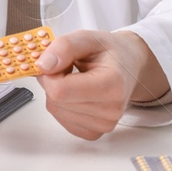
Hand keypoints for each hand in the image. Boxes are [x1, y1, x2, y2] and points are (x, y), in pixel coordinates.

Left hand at [35, 29, 166, 139]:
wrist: (128, 66)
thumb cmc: (109, 52)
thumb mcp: (87, 37)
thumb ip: (64, 47)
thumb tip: (43, 66)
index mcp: (112, 84)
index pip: (60, 90)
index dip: (48, 74)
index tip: (55, 61)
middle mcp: (111, 109)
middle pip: (56, 101)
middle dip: (52, 81)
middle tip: (68, 67)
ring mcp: (104, 124)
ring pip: (56, 110)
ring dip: (57, 92)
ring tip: (74, 79)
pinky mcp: (95, 133)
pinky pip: (62, 120)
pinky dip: (61, 105)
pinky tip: (75, 93)